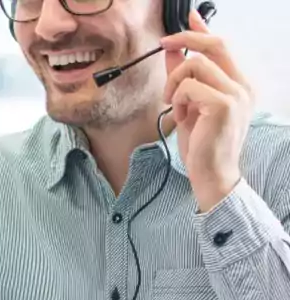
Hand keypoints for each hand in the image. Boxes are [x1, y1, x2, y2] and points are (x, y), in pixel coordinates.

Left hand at [161, 10, 253, 211]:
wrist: (212, 174)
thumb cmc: (202, 143)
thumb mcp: (188, 104)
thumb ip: (183, 77)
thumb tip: (173, 51)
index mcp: (238, 84)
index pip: (223, 46)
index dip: (203, 30)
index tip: (189, 17)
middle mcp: (243, 85)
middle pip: (214, 45)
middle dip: (185, 40)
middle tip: (164, 44)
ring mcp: (236, 94)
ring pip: (194, 66)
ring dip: (174, 84)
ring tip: (174, 105)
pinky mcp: (223, 105)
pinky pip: (188, 87)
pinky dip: (176, 101)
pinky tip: (180, 117)